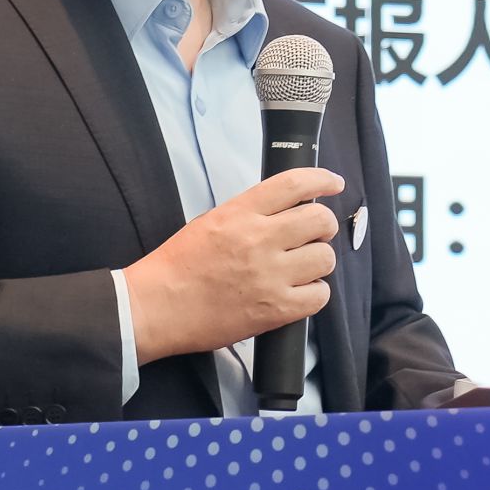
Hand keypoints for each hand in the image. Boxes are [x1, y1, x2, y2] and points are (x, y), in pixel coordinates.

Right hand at [123, 166, 341, 361]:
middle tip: (313, 235)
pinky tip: (298, 293)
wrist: (155, 307)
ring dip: (318, 261)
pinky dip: (314, 294)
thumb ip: (248, 214)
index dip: (322, 180)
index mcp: (240, 213)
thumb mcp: (209, 222)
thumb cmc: (176, 267)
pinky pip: (319, 296)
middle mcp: (259, 239)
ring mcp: (270, 275)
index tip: (333, 184)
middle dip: (323, 226)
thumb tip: (285, 212)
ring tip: (301, 268)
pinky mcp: (275, 309)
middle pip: (319, 220)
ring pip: (325, 258)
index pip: (295, 184)